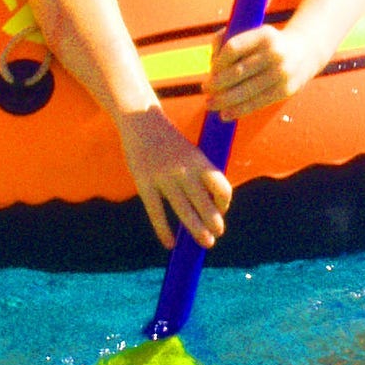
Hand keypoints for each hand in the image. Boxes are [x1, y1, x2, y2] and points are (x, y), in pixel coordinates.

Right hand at [116, 107, 231, 251]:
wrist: (140, 121)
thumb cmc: (169, 140)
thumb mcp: (191, 151)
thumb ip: (200, 173)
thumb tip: (211, 204)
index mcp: (199, 160)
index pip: (221, 186)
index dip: (225, 202)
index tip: (221, 210)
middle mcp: (184, 170)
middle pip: (205, 202)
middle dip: (214, 223)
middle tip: (216, 236)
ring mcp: (163, 177)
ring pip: (183, 210)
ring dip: (196, 230)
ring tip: (205, 242)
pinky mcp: (144, 183)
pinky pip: (156, 212)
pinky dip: (163, 230)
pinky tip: (169, 244)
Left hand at [204, 24, 319, 121]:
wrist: (304, 52)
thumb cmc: (267, 44)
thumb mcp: (253, 33)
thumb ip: (227, 39)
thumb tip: (212, 63)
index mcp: (264, 35)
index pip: (233, 48)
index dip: (218, 62)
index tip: (210, 70)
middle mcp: (275, 53)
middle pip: (238, 71)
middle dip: (217, 83)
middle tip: (205, 89)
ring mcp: (282, 73)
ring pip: (247, 90)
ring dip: (224, 99)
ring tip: (210, 104)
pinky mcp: (286, 90)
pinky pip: (258, 103)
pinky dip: (239, 110)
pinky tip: (225, 114)